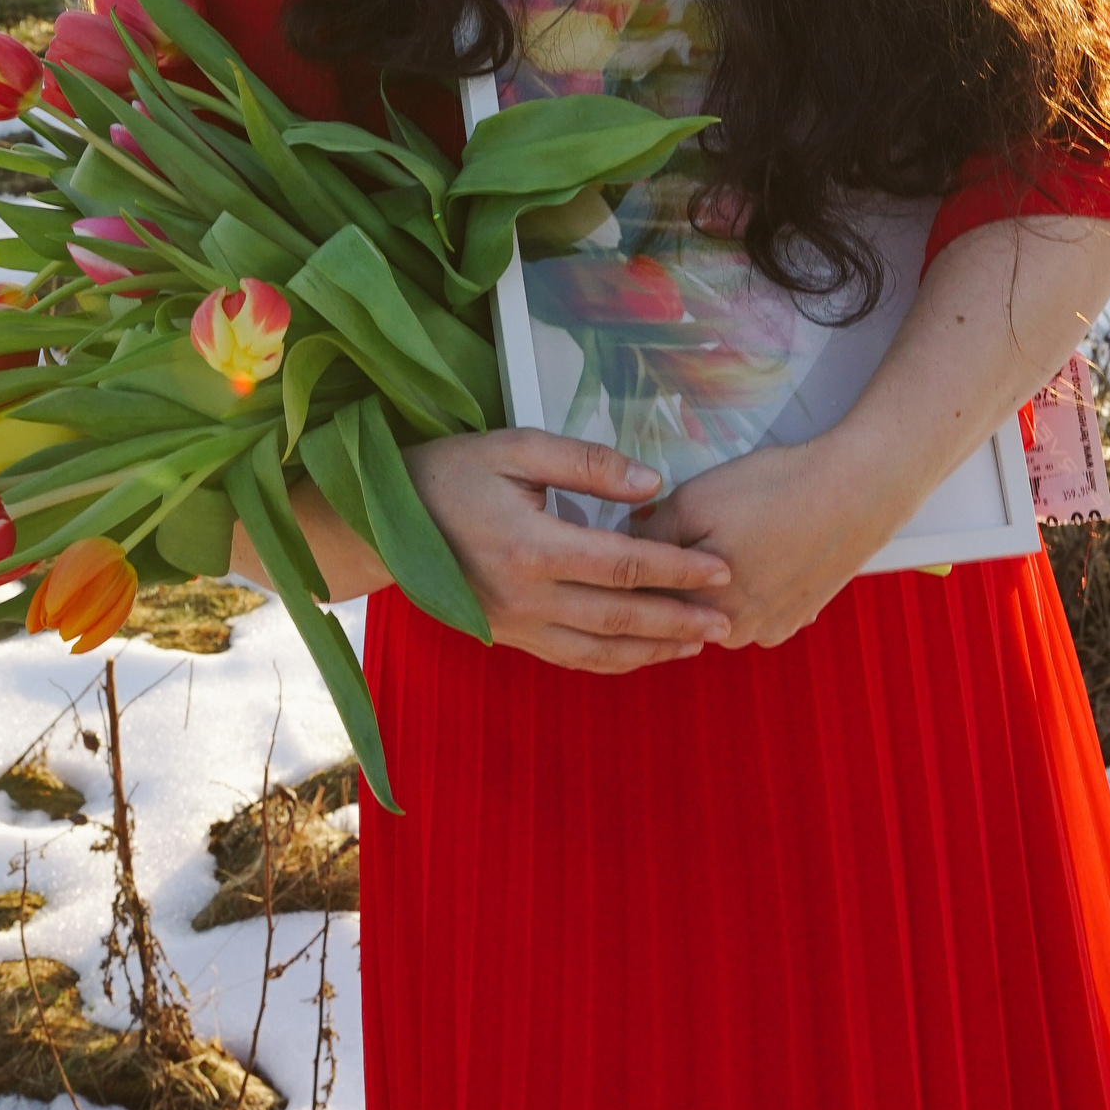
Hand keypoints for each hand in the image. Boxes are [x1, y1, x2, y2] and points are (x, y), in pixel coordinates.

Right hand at [404, 429, 733, 673]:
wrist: (384, 522)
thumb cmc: (453, 474)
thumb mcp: (517, 448)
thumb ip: (587, 464)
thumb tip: (652, 484)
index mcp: (533, 547)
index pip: (623, 565)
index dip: (677, 569)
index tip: (721, 570)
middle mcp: (527, 597)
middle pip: (619, 617)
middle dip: (678, 620)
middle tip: (726, 620)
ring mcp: (515, 625)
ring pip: (598, 650)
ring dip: (653, 650)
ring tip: (697, 645)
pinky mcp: (507, 637)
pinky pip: (570, 659)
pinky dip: (613, 661)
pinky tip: (643, 654)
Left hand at [629, 437, 871, 650]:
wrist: (857, 490)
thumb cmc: (772, 490)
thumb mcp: (695, 500)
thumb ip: (651, 535)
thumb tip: (623, 549)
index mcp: (698, 609)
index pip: (644, 595)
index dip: (635, 563)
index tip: (634, 538)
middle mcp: (733, 633)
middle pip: (682, 607)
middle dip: (676, 575)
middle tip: (697, 527)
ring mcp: (771, 630)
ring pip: (721, 609)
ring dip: (716, 584)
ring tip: (734, 536)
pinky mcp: (799, 619)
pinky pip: (758, 608)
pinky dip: (753, 586)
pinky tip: (764, 552)